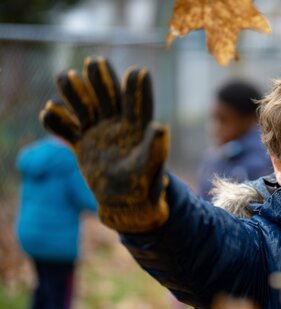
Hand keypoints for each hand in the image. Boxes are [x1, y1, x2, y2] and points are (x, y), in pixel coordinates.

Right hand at [40, 57, 169, 232]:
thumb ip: (153, 147)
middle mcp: (117, 125)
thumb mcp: (148, 167)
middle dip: (102, 81)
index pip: (138, 105)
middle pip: (108, 98)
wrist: (126, 202)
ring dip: (75, 93)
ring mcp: (98, 133)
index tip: (138, 72)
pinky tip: (48, 111)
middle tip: (95, 62)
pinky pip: (67, 130)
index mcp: (137, 128)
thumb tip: (161, 128)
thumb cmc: (144, 186)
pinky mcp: (82, 144)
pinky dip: (57, 122)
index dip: (137, 90)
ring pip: (85, 107)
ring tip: (65, 76)